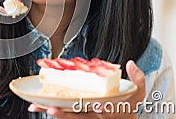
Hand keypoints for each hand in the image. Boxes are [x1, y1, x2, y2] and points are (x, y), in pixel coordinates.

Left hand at [28, 60, 144, 118]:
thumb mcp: (137, 95)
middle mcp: (96, 116)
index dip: (102, 108)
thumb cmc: (126, 107)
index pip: (106, 109)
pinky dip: (50, 111)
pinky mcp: (77, 117)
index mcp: (110, 110)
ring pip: (68, 118)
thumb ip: (138, 79)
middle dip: (66, 114)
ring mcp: (85, 118)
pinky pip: (63, 115)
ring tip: (38, 107)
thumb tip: (131, 63)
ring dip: (53, 113)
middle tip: (52, 109)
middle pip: (80, 117)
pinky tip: (37, 106)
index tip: (98, 104)